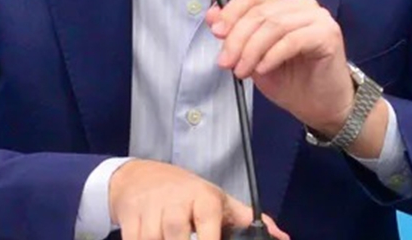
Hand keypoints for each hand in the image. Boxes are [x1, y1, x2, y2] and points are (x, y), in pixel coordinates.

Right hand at [108, 159, 288, 239]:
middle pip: (175, 233)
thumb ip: (248, 220)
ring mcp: (150, 208)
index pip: (207, 220)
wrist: (140, 177)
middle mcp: (175, 200)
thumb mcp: (218, 201)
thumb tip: (282, 237)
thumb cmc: (187, 194)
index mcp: (203, 197)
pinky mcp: (130, 217)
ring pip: (152, 238)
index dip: (208, 237)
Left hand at [205, 0, 352, 136]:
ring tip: (243, 70)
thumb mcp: (254, 57)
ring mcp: (318, 18)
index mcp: (284, 6)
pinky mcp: (328, 35)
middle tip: (226, 61)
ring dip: (252, 50)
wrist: (322, 107)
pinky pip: (292, 40)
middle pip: (260, 12)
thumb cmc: (293, 81)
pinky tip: (263, 69)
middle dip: (237, 38)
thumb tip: (212, 17)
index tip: (216, 32)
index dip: (231, 12)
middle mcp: (302, 6)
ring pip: (274, 25)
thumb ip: (237, 35)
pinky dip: (272, 55)